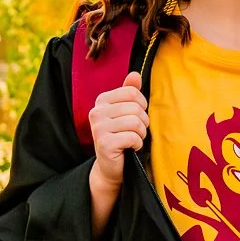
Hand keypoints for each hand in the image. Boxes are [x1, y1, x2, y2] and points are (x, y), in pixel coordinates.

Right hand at [88, 71, 147, 188]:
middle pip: (135, 107)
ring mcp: (98, 128)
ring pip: (135, 122)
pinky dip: (137, 144)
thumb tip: (135, 74)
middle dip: (143, 122)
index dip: (142, 105)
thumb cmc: (121, 136)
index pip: (132, 92)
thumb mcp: (125, 112)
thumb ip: (129, 93)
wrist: (111, 166)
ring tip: (133, 139)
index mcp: (101, 100)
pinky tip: (130, 148)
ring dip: (141, 134)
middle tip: (136, 132)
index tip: (137, 116)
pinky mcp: (104, 143)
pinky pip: (132, 137)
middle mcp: (96, 112)